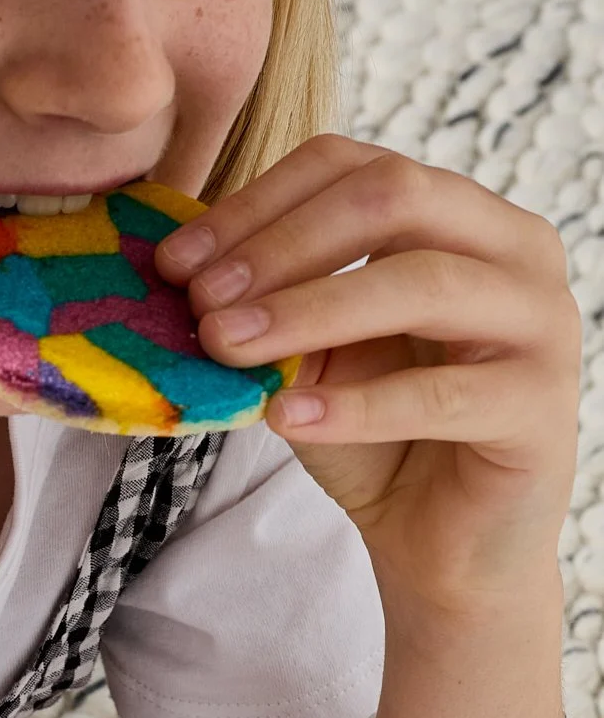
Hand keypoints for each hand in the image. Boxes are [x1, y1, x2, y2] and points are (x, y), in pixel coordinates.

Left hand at [155, 136, 579, 611]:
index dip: (259, 204)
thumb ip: (279, 309)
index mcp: (460, 217)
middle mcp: (514, 249)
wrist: (443, 549)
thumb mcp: (316, 361)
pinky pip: (438, 395)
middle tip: (201, 301)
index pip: (356, 168)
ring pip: (422, 283)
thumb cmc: (380, 444)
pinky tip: (284, 416)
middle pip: (394, 197)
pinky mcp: (539, 407)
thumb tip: (189, 272)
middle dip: (282, 246)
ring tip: (227, 346)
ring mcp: (540, 321)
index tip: (177, 261)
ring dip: (310, 311)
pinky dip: (353, 406)